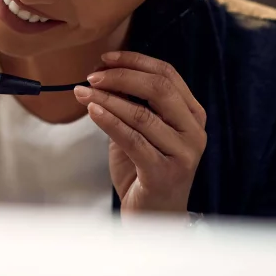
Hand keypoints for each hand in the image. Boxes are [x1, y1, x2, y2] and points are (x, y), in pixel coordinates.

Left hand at [73, 51, 206, 215]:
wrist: (153, 217)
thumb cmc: (144, 169)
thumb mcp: (140, 130)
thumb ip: (132, 104)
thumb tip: (104, 74)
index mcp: (192, 115)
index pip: (167, 75)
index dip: (135, 61)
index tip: (105, 59)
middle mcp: (193, 132)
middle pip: (159, 89)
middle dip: (121, 77)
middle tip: (92, 77)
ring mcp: (183, 154)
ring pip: (142, 115)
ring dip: (106, 99)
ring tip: (82, 92)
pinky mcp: (164, 173)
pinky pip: (133, 140)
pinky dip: (109, 121)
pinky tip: (91, 110)